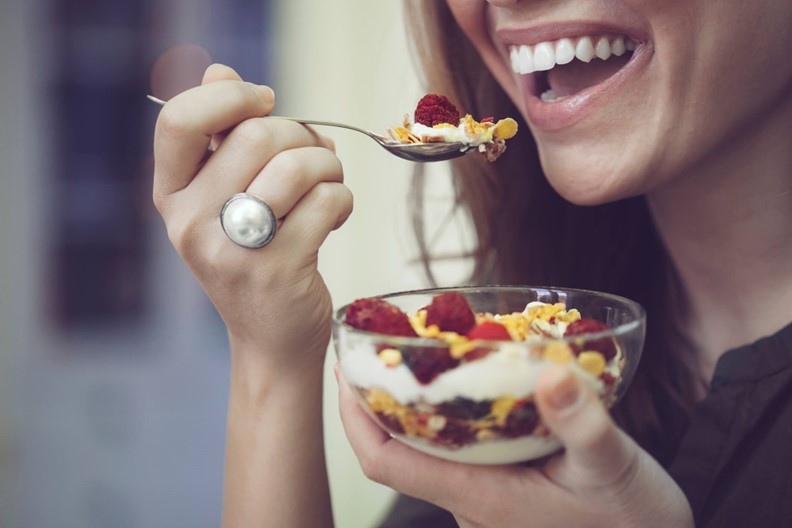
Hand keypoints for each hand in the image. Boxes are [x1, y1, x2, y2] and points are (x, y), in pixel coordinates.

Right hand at [153, 64, 351, 372]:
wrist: (272, 339)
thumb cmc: (255, 256)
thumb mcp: (224, 200)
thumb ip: (221, 137)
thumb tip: (219, 72)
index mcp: (172, 196)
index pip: (180, 120)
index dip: (231, 97)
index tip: (266, 102)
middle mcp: (191, 222)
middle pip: (256, 135)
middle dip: (302, 135)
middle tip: (316, 156)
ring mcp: (234, 249)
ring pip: (298, 165)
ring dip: (329, 164)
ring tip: (330, 182)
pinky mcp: (279, 269)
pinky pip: (328, 200)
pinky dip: (343, 199)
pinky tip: (335, 216)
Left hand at [338, 365, 692, 527]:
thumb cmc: (635, 523)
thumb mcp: (614, 468)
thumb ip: (582, 424)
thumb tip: (550, 372)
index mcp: (481, 494)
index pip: (387, 460)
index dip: (355, 417)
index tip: (344, 370)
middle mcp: (473, 497)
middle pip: (400, 447)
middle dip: (378, 397)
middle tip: (377, 344)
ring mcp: (488, 495)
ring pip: (431, 446)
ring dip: (415, 402)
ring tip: (418, 352)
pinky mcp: (507, 488)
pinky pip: (463, 447)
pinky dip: (453, 411)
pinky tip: (472, 379)